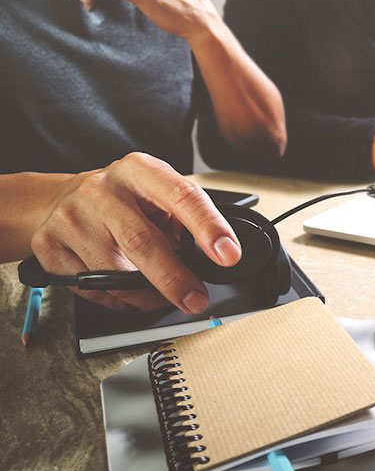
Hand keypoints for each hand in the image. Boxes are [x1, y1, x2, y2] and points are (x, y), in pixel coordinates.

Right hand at [30, 153, 240, 312]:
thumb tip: (215, 254)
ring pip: (115, 273)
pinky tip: (130, 294)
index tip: (229, 254)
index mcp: (139, 170)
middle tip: (197, 299)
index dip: (208, 227)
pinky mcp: (49, 246)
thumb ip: (183, 217)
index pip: (182, 196)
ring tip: (165, 297)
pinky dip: (119, 300)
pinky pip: (92, 288)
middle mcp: (103, 190)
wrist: (55, 200)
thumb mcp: (154, 192)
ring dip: (147, 295)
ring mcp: (72, 218)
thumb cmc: (120, 199)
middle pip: (143, 241)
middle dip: (175, 278)